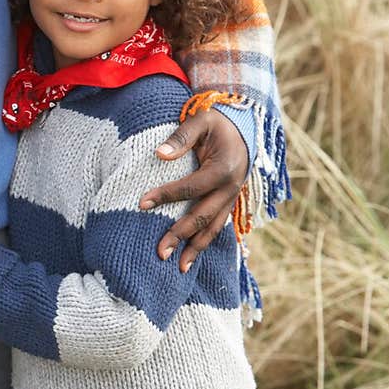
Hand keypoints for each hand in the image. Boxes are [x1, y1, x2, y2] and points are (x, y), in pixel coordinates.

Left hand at [139, 110, 248, 272]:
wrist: (246, 127)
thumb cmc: (219, 123)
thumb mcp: (201, 121)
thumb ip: (181, 136)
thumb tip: (159, 154)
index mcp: (224, 168)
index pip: (191, 187)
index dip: (166, 196)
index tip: (142, 203)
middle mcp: (231, 188)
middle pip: (203, 216)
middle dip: (180, 235)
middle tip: (159, 252)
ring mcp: (232, 198)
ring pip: (213, 228)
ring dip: (196, 248)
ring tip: (178, 268)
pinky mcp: (229, 202)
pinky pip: (217, 225)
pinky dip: (204, 241)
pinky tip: (191, 256)